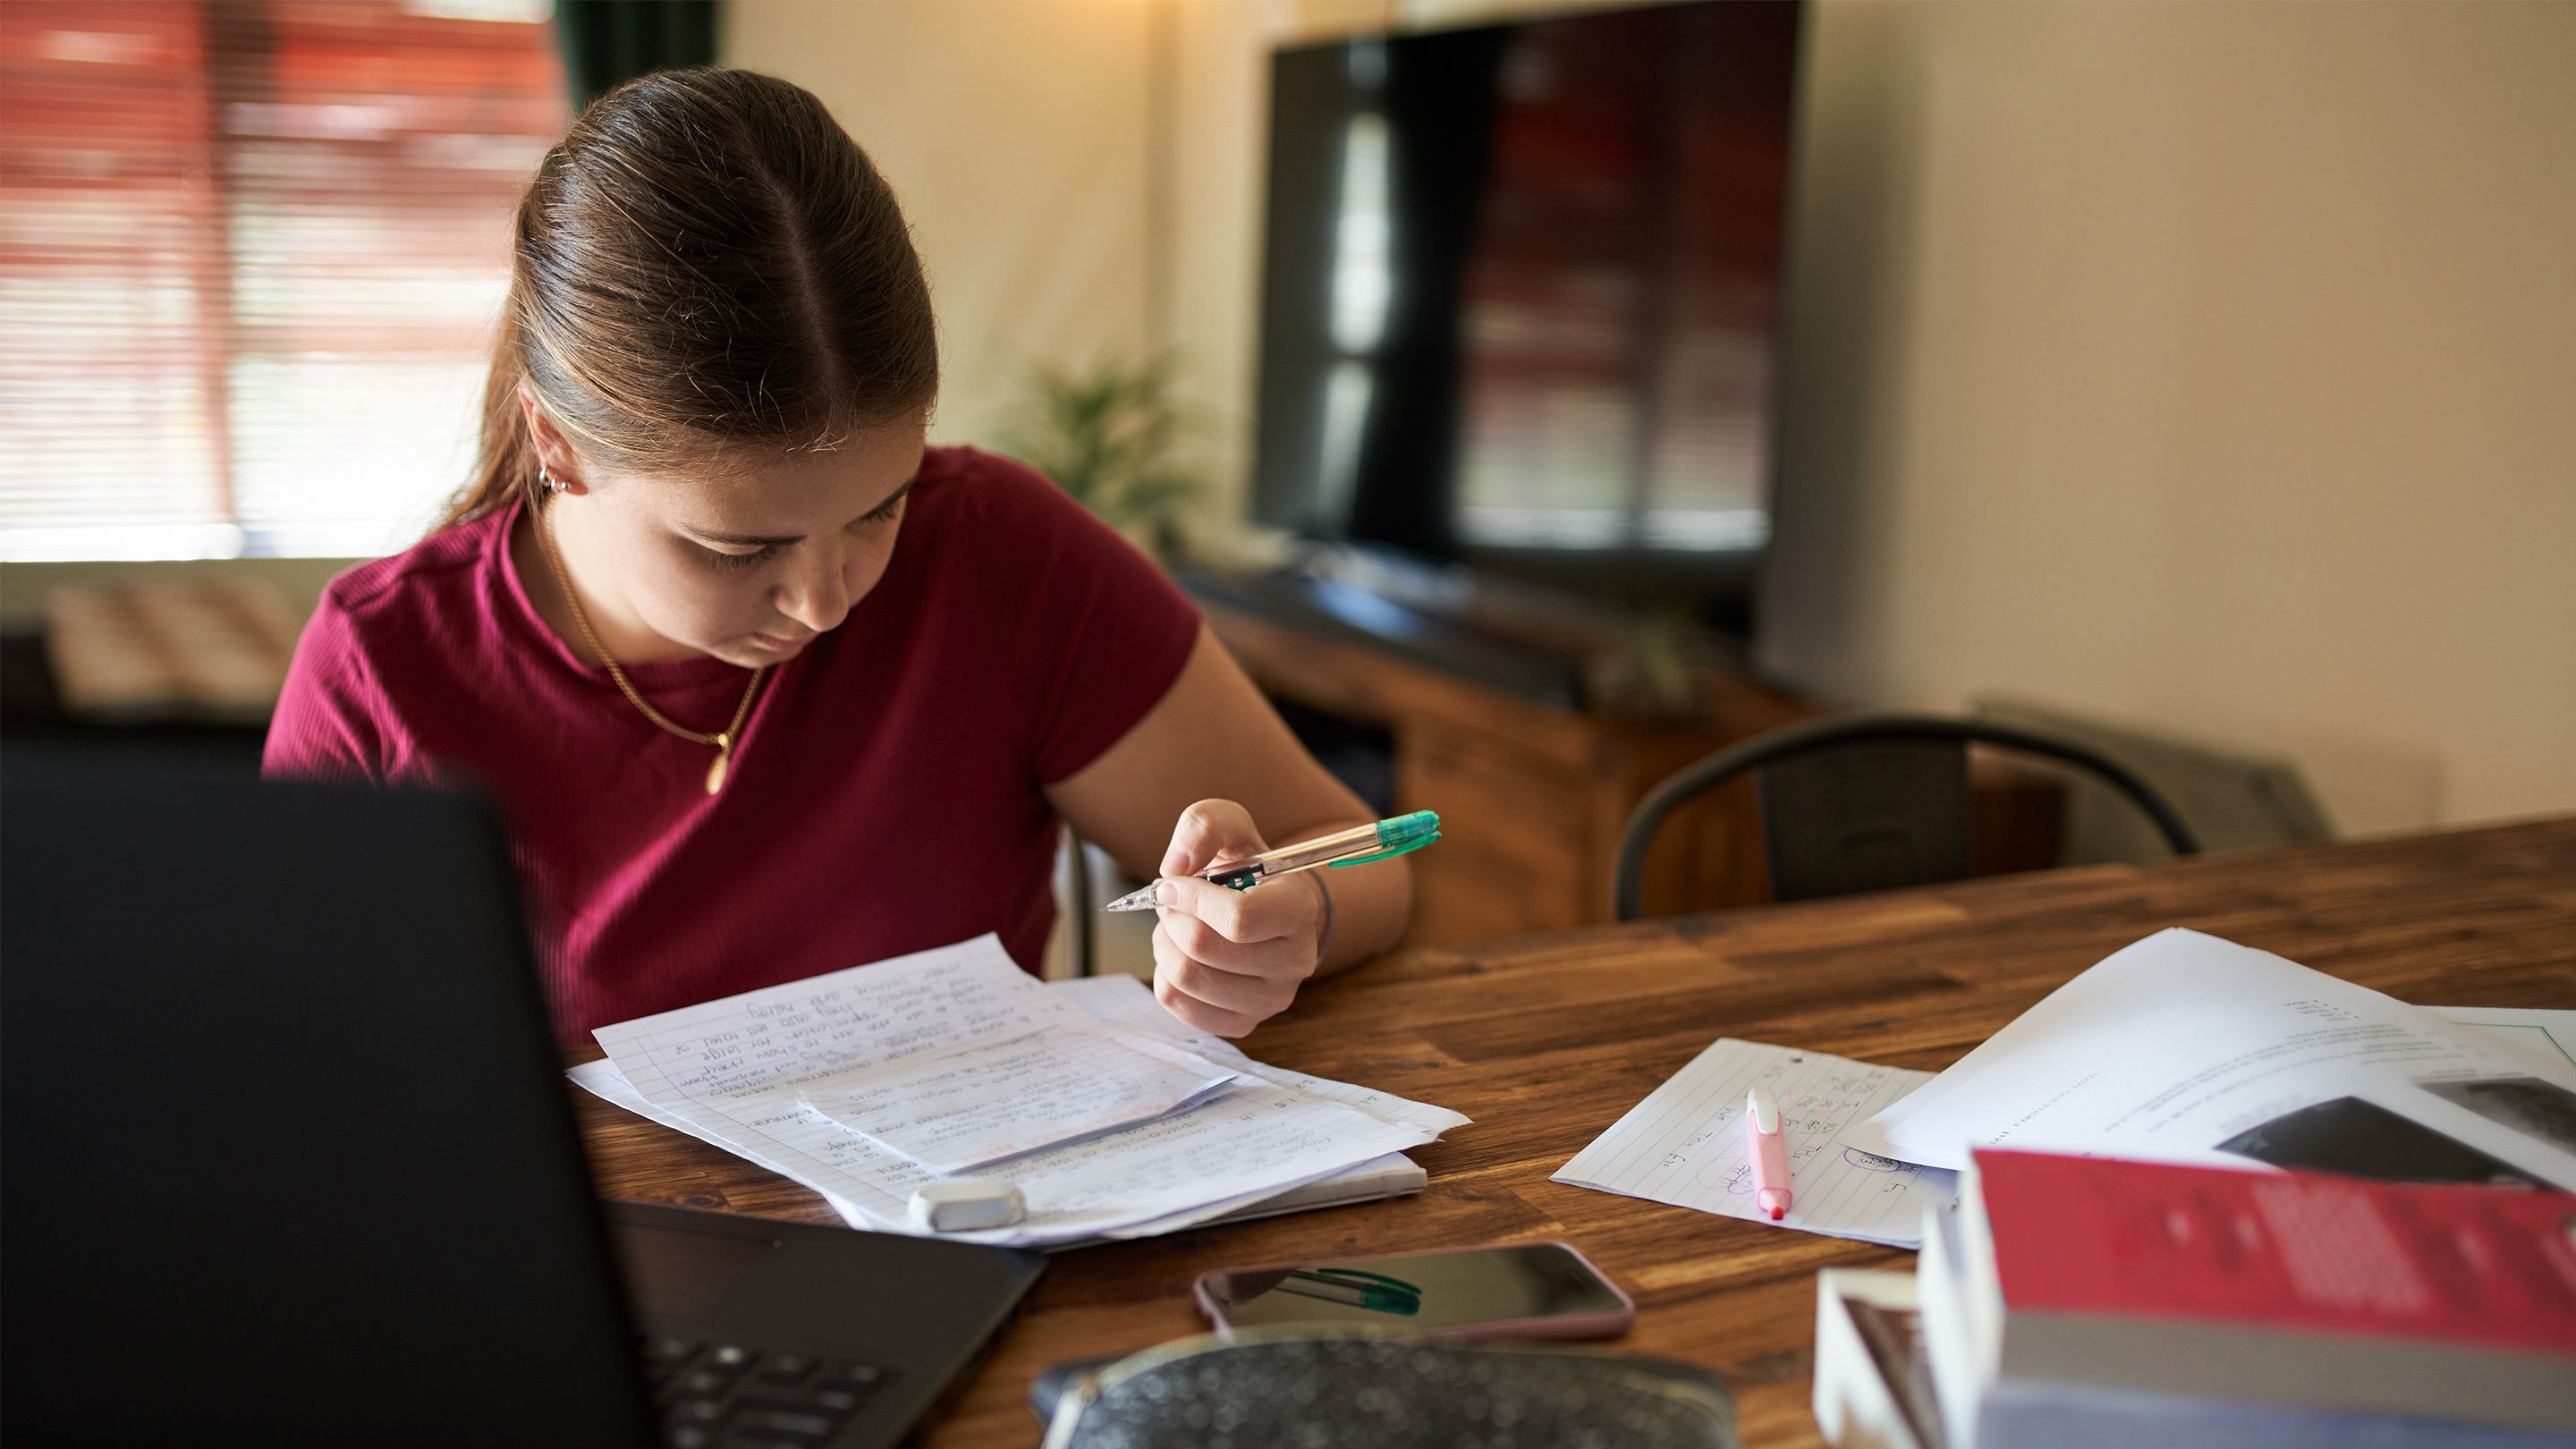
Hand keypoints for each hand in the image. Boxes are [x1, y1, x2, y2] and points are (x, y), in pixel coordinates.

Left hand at [1150, 799, 1328, 1037]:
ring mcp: (1272, 999)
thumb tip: (1175, 867)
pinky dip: (1164, 975)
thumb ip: (1204, 824)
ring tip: (1177, 928)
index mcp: (1299, 909)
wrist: (1261, 909)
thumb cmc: (1245, 871)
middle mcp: (1295, 961)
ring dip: (1164, 944)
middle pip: (1202, 948)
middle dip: (1170, 918)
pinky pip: (1178, 1005)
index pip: (1238, 919)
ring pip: (1186, 978)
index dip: (1191, 898)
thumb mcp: (1231, 827)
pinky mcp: (1244, 1023)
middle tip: (1173, 903)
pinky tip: (1181, 957)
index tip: (1175, 882)